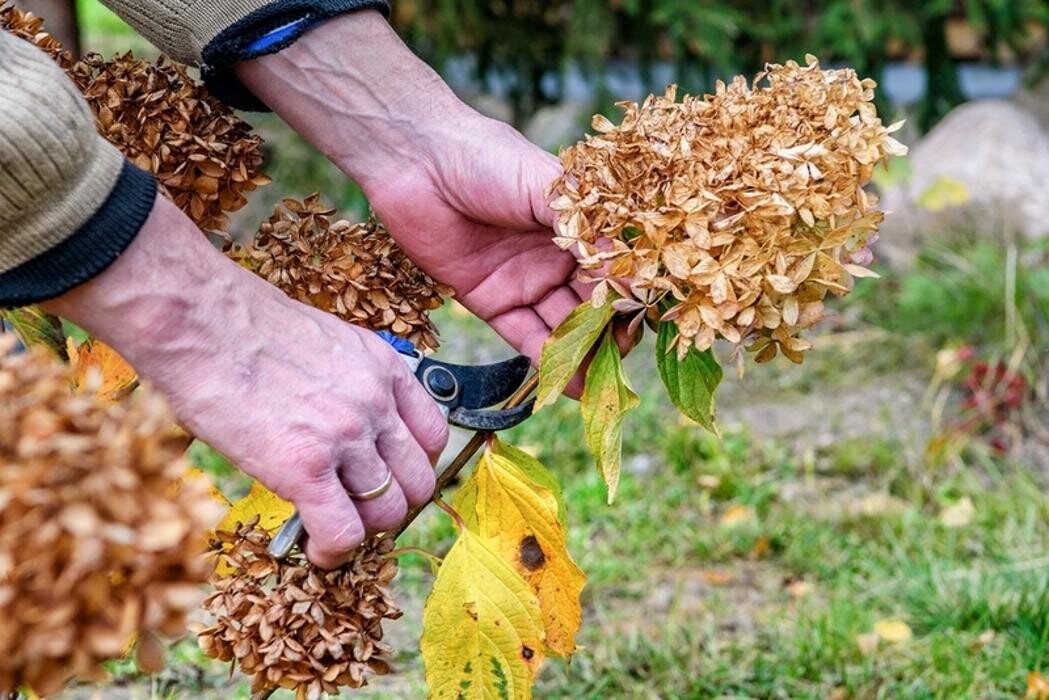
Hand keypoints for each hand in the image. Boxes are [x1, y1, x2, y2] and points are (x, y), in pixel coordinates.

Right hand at [44, 196, 447, 567]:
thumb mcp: (325, 345)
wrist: (198, 320)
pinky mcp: (304, 467)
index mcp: (385, 369)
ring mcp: (345, 435)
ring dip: (362, 531)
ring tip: (331, 530)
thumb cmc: (243, 328)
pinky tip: (315, 551)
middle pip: (418, 482)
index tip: (388, 479)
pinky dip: (333, 552)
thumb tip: (342, 430)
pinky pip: (342, 531)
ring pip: (386, 512)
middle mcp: (376, 402)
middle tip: (359, 511)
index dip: (413, 468)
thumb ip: (349, 386)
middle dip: (393, 506)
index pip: (432, 437)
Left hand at [236, 13, 593, 377]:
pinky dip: (545, 360)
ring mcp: (523, 280)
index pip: (613, 270)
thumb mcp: (545, 186)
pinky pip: (523, 335)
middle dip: (608, 336)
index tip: (643, 325)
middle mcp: (555, 256)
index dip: (628, 298)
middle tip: (622, 366)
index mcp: (576, 225)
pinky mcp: (490, 301)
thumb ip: (582, 230)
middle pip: (590, 305)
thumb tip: (623, 273)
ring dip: (581, 356)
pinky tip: (568, 384)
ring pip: (560, 326)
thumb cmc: (486, 158)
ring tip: (600, 384)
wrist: (415, 160)